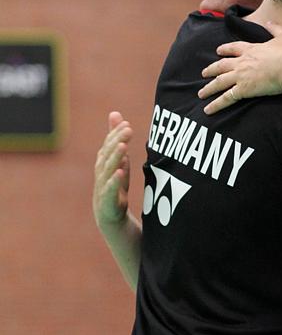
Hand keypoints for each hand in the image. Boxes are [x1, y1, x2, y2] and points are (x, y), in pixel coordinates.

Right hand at [93, 112, 132, 228]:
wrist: (111, 220)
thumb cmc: (115, 187)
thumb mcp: (120, 162)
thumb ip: (117, 141)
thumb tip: (115, 114)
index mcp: (103, 165)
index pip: (108, 147)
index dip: (115, 135)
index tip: (126, 123)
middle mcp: (100, 175)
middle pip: (106, 155)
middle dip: (116, 141)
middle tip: (128, 129)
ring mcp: (102, 189)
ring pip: (107, 170)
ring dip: (115, 157)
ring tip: (123, 146)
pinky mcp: (107, 203)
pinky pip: (110, 191)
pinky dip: (114, 181)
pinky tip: (120, 172)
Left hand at [198, 21, 281, 114]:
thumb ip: (275, 28)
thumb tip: (269, 22)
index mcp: (252, 49)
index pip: (234, 48)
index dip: (225, 49)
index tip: (218, 51)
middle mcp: (242, 62)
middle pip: (221, 65)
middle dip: (211, 69)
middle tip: (203, 73)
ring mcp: (241, 76)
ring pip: (219, 82)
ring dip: (208, 88)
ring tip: (201, 94)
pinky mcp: (243, 89)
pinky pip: (226, 98)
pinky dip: (216, 104)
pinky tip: (208, 109)